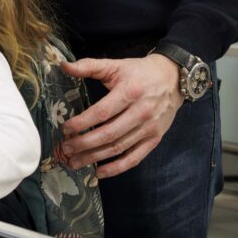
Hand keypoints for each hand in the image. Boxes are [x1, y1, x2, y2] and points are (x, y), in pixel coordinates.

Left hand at [58, 52, 182, 177]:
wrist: (174, 79)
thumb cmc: (139, 72)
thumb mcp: (115, 65)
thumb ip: (88, 66)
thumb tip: (64, 66)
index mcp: (129, 92)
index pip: (102, 113)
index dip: (82, 123)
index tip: (65, 129)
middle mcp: (141, 113)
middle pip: (108, 134)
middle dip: (84, 144)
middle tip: (66, 148)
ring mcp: (149, 128)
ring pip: (118, 148)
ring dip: (94, 157)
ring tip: (74, 161)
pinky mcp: (155, 139)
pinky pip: (134, 158)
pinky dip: (117, 168)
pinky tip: (99, 172)